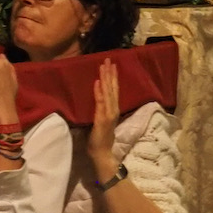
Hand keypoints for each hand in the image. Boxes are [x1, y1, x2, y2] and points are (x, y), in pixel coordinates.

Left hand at [86, 59, 120, 179]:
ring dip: (106, 78)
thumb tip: (98, 102)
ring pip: (108, 92)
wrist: (102, 154)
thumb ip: (101, 112)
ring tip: (104, 65)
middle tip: (108, 59)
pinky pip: (100, 102)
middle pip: (112, 88)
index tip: (112, 65)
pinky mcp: (102, 118)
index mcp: (113, 110)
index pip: (114, 91)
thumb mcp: (101, 122)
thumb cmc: (100, 140)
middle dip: (110, 73)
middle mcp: (113, 109)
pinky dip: (99, 91)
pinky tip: (97, 81)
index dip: (113, 78)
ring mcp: (108, 113)